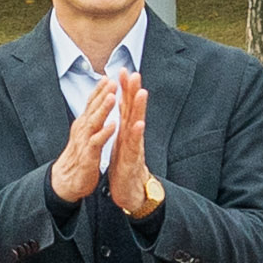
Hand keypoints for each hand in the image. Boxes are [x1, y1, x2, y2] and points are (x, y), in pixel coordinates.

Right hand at [45, 74, 117, 205]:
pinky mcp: (88, 155)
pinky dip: (104, 133)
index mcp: (84, 123)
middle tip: (113, 79)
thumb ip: (91, 117)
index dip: (100, 89)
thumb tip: (97, 101)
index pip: (92, 102)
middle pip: (93, 107)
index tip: (110, 75)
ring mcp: (84, 141)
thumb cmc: (79, 155)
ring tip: (113, 97)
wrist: (67, 180)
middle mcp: (82, 129)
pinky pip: (97, 142)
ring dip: (103, 109)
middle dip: (103, 93)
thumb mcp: (85, 133)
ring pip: (94, 122)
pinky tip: (113, 125)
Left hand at [107, 72, 163, 218]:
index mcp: (126, 131)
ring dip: (139, 108)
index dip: (124, 88)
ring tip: (141, 92)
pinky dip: (137, 134)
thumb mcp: (121, 143)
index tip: (122, 69)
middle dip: (133, 91)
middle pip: (133, 110)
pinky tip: (139, 124)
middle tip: (134, 72)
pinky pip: (135, 146)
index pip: (125, 106)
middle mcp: (132, 136)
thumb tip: (122, 109)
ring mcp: (134, 148)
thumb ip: (122, 126)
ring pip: (137, 124)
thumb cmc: (125, 168)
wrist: (130, 193)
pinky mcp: (133, 161)